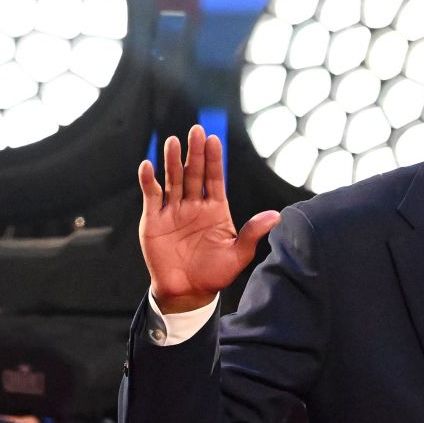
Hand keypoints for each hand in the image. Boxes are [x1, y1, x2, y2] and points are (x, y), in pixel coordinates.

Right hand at [138, 124, 280, 312]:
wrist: (187, 292)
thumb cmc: (214, 274)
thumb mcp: (238, 256)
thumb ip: (252, 233)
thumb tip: (275, 216)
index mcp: (215, 210)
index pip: (215, 179)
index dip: (214, 160)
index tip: (214, 140)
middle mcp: (194, 205)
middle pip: (193, 173)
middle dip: (194, 153)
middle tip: (196, 130)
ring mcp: (173, 210)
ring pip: (172, 180)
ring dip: (172, 161)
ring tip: (173, 142)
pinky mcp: (154, 219)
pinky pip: (151, 196)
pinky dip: (148, 181)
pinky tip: (148, 166)